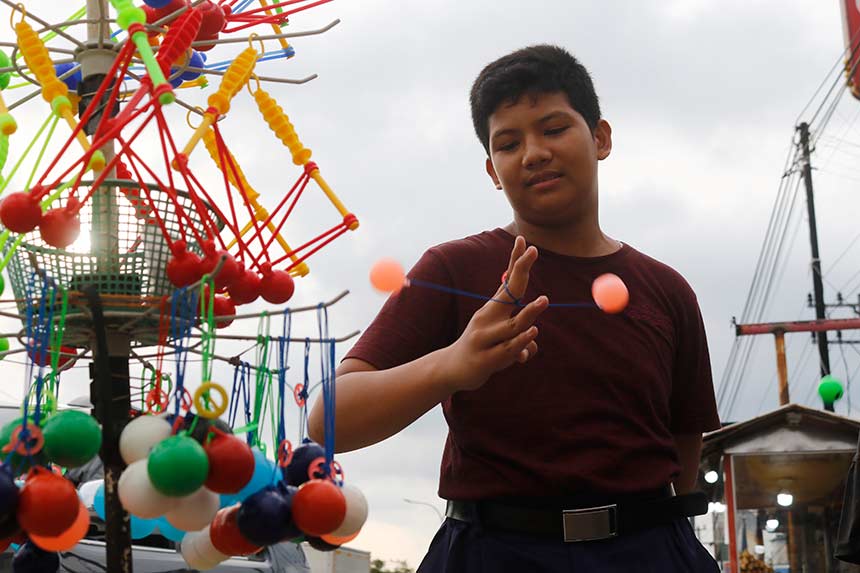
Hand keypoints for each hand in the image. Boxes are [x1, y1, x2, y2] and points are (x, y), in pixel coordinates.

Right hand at [441, 236, 547, 392]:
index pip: (508, 281)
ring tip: (544, 300)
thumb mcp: (499, 335)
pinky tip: (532, 332)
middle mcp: (488, 318)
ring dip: (529, 313)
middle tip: (533, 251)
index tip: (522, 239)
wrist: (451, 369)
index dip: (517, 261)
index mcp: (493, 308)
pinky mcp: (486, 358)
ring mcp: (485, 337)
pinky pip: (508, 348)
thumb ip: (518, 336)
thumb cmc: (481, 348)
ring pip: (513, 325)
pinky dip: (521, 341)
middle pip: (510, 292)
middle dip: (521, 270)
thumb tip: (529, 348)